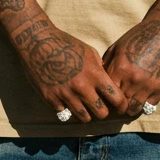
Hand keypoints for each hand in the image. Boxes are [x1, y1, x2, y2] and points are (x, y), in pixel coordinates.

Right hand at [13, 19, 127, 121]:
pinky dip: (67, 109)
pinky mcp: (51, 99)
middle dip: (103, 111)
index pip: (116, 98)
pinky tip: (66, 101)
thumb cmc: (65, 44)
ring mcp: (65, 95)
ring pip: (84, 118)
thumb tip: (107, 83)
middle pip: (101, 114)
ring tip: (83, 106)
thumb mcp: (89, 52)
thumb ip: (100, 69)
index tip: (120, 107)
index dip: (121, 105)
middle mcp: (82, 87)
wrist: (38, 42)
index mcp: (94, 74)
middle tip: (99, 106)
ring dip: (86, 113)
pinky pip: (64, 113)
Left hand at [103, 14, 159, 116]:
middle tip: (115, 104)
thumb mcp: (117, 48)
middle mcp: (133, 80)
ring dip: (129, 108)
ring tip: (128, 103)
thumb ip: (107, 66)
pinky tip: (141, 98)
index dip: (104, 98)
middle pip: (119, 105)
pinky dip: (144, 104)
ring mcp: (148, 85)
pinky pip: (149, 106)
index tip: (105, 99)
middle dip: (116, 106)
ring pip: (133, 110)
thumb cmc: (138, 37)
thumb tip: (98, 83)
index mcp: (120, 68)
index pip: (106, 95)